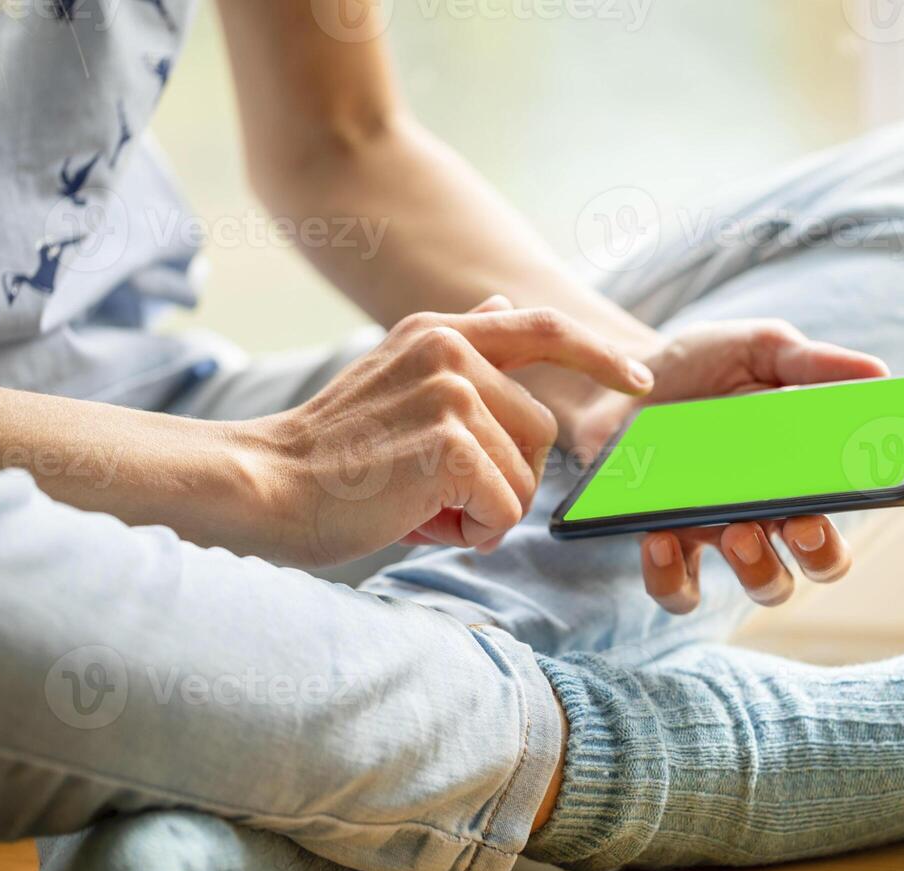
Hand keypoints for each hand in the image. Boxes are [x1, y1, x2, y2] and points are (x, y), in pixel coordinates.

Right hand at [245, 297, 653, 566]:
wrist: (262, 487)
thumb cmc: (329, 455)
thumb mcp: (395, 380)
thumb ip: (459, 352)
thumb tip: (502, 306)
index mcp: (438, 333)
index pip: (542, 328)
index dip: (601, 356)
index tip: (641, 381)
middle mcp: (450, 350)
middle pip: (542, 432)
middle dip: (504, 478)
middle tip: (433, 492)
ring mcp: (454, 392)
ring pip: (527, 477)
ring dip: (483, 509)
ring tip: (416, 502)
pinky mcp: (453, 442)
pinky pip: (505, 510)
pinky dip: (470, 531)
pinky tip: (417, 519)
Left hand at [577, 320, 888, 614]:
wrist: (620, 378)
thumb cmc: (701, 366)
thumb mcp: (758, 350)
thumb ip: (813, 362)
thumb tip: (880, 373)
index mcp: (802, 468)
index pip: (850, 505)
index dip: (872, 501)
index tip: (866, 489)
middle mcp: (771, 510)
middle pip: (819, 561)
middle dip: (822, 552)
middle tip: (804, 525)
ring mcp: (719, 532)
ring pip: (763, 585)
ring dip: (760, 570)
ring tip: (738, 531)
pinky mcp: (664, 544)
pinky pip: (677, 591)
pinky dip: (672, 578)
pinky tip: (660, 539)